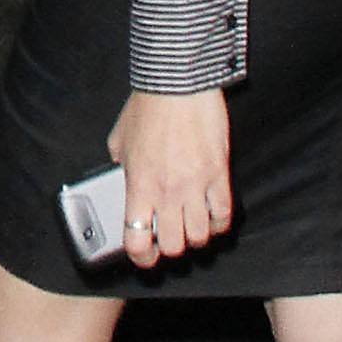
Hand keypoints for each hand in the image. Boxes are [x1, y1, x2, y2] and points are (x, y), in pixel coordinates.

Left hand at [109, 90, 232, 267]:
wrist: (178, 83)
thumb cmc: (147, 107)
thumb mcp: (119, 140)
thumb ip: (119, 166)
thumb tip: (120, 180)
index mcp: (138, 186)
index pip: (138, 241)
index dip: (142, 258)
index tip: (145, 257)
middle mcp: (167, 193)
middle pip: (173, 246)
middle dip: (170, 248)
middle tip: (170, 239)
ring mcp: (195, 186)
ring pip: (199, 237)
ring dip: (195, 237)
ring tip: (191, 227)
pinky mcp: (218, 174)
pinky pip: (223, 215)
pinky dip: (218, 223)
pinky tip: (212, 218)